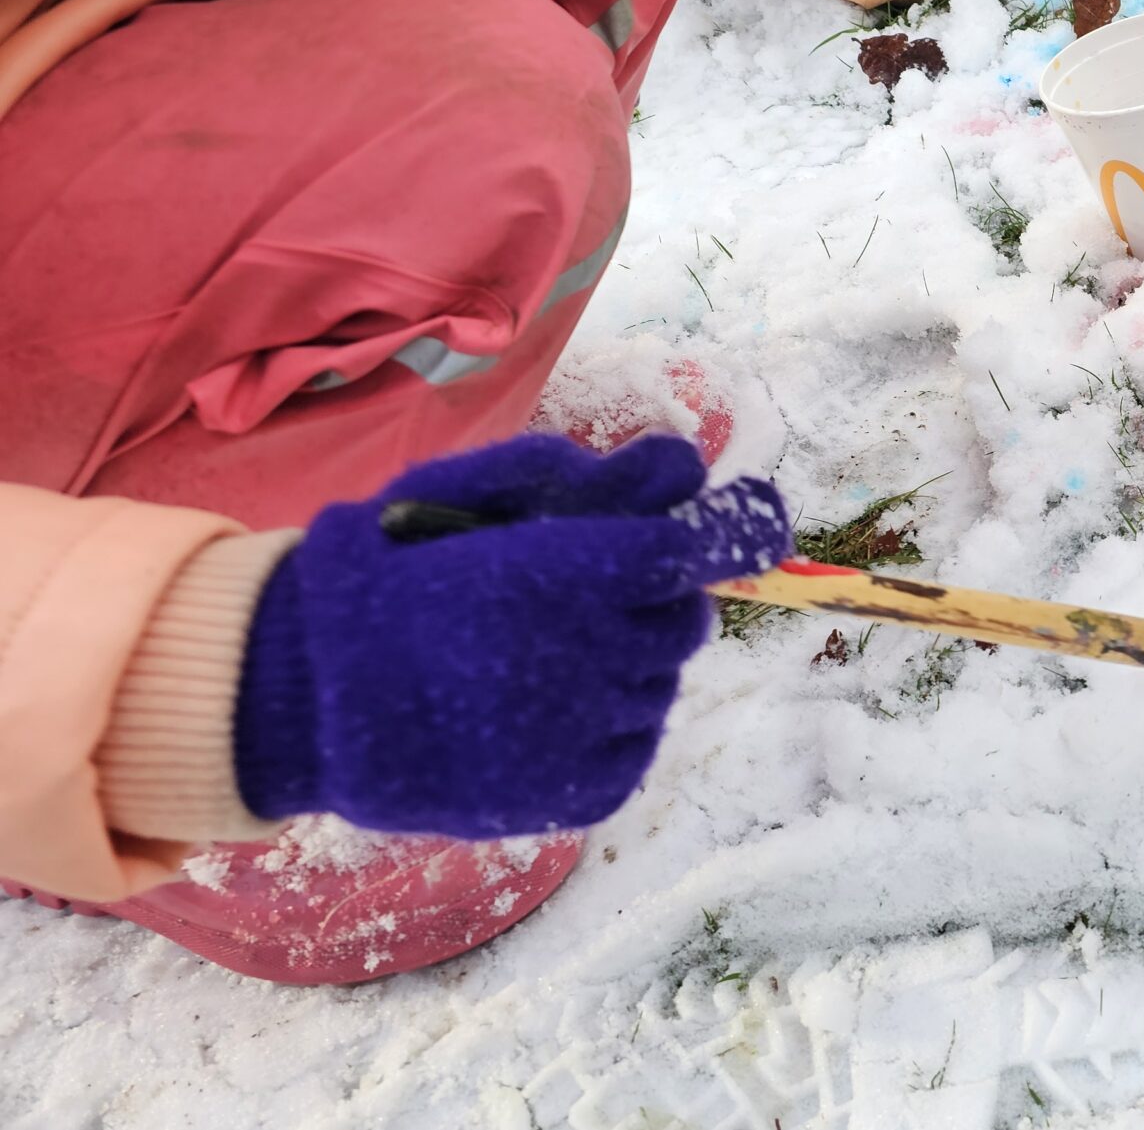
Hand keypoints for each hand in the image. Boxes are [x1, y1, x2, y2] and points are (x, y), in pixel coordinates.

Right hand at [232, 435, 791, 836]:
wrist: (299, 699)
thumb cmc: (384, 578)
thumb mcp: (465, 497)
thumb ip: (581, 477)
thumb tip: (683, 466)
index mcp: (564, 575)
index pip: (691, 553)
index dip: (716, 538)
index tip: (727, 531)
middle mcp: (589, 656)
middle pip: (683, 620)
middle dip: (652, 601)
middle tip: (589, 599)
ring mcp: (585, 733)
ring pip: (659, 684)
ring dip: (627, 665)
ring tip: (541, 659)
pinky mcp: (575, 793)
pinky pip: (635, 745)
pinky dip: (609, 725)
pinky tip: (543, 707)